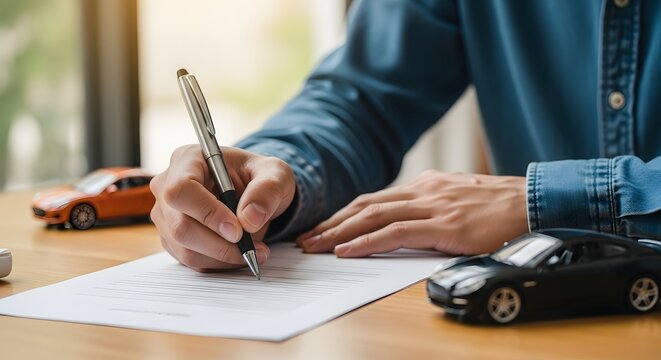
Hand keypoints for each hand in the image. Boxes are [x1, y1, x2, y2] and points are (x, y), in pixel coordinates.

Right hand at [150, 145, 295, 270]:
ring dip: (224, 257)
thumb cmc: (258, 176)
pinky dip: (220, 263)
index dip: (208, 214)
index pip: (182, 190)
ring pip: (186, 249)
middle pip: (181, 226)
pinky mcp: (173, 238)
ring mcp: (167, 215)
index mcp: (188, 159)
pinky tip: (240, 253)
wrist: (253, 191)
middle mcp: (168, 186)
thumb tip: (249, 219)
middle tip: (252, 247)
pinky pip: (192, 260)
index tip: (238, 230)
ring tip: (254, 250)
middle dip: (220, 245)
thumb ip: (267, 190)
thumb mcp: (275, 173)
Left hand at [296, 170, 527, 256]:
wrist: (534, 202)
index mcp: (425, 186)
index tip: (324, 228)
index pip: (374, 199)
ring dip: (339, 233)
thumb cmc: (500, 207)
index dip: (345, 215)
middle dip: (332, 224)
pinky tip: (348, 250)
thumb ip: (431, 208)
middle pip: (365, 206)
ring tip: (316, 246)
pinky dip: (367, 241)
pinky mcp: (443, 224)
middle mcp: (422, 191)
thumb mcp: (458, 200)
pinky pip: (396, 233)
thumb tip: (407, 224)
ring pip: (373, 217)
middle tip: (306, 239)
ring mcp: (432, 205)